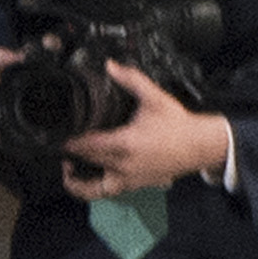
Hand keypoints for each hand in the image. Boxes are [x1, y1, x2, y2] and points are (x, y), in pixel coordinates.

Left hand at [64, 59, 235, 194]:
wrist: (200, 145)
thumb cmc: (178, 123)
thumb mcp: (155, 98)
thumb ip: (132, 81)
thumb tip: (110, 65)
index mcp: (126, 143)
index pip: (87, 144)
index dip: (69, 141)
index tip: (56, 135)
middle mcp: (123, 165)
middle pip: (86, 161)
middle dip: (70, 154)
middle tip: (58, 145)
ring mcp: (128, 179)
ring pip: (92, 188)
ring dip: (75, 180)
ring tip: (67, 167)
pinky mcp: (133, 186)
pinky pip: (105, 193)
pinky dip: (91, 189)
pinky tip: (84, 178)